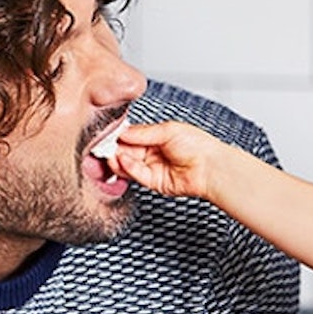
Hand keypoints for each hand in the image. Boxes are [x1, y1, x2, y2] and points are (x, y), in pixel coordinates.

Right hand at [110, 120, 230, 200]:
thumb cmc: (197, 145)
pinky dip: (128, 168)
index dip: (117, 136)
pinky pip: (137, 175)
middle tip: (101, 146)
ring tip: (109, 154)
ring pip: (128, 165)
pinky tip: (123, 160)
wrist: (211, 166)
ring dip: (117, 160)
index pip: (130, 136)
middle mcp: (151, 153)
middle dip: (113, 148)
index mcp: (155, 137)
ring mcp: (152, 168)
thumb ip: (143, 132)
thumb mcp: (167, 130)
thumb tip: (122, 131)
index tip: (104, 134)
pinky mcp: (154, 182)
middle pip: (125, 151)